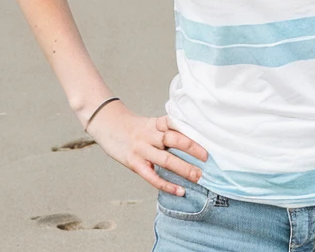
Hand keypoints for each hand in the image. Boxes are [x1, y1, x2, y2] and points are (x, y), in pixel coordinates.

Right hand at [85, 101, 207, 195]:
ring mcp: (141, 150)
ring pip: (165, 159)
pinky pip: (151, 176)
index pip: (176, 124)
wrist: (107, 124)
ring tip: (198, 176)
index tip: (208, 136)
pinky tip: (179, 190)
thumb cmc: (134, 127)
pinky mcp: (133, 163)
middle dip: (192, 149)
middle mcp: (150, 135)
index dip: (191, 130)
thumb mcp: (151, 123)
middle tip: (207, 158)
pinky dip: (166, 185)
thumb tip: (193, 140)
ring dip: (184, 168)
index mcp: (156, 123)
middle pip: (174, 140)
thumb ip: (168, 130)